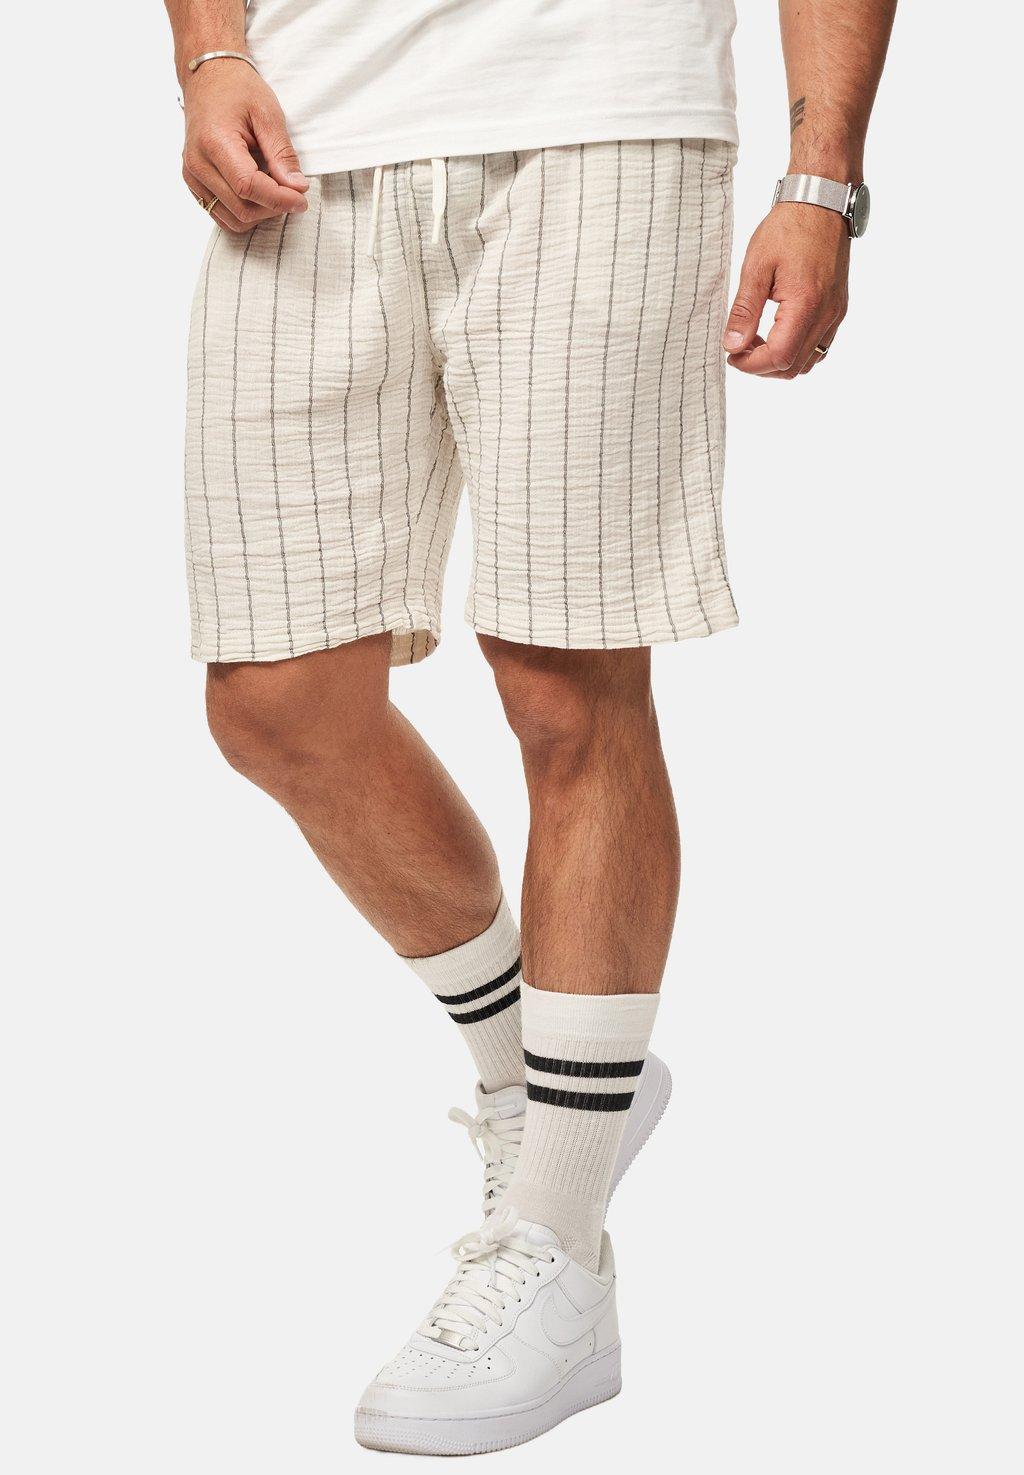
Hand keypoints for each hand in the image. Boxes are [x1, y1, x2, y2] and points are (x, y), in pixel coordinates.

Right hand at [182, 61, 308, 231]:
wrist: (207, 78)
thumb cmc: (236, 90)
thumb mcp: (267, 114)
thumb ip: (282, 154)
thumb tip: (297, 188)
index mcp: (214, 143)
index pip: (248, 188)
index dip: (279, 200)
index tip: (302, 199)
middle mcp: (197, 164)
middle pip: (242, 210)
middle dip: (273, 207)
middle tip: (293, 192)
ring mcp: (192, 177)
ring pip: (233, 220)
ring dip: (260, 212)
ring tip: (273, 187)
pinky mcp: (194, 184)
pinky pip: (222, 215)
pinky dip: (245, 211)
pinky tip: (257, 190)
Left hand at [723, 204, 849, 377]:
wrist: (822, 202)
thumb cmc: (789, 227)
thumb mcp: (756, 267)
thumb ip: (744, 310)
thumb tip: (733, 344)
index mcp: (806, 303)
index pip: (779, 357)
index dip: (751, 365)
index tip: (732, 354)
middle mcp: (827, 314)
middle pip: (793, 367)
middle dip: (762, 366)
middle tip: (740, 347)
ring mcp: (836, 313)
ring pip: (808, 362)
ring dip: (780, 361)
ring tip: (757, 340)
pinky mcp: (838, 309)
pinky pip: (819, 347)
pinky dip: (797, 350)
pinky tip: (778, 333)